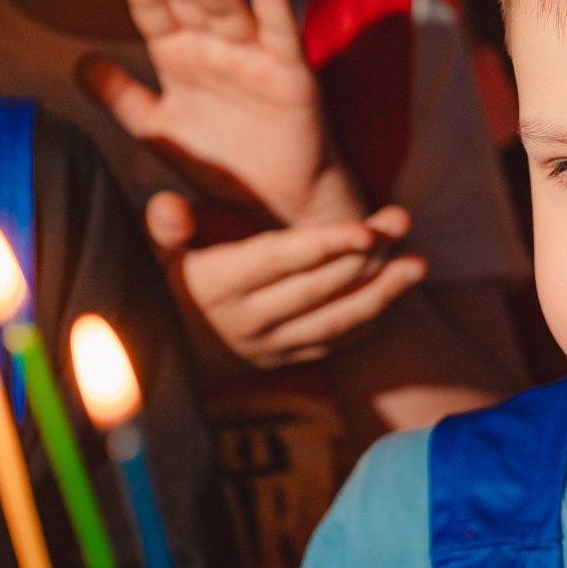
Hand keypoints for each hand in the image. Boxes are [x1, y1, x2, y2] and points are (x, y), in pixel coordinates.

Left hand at [78, 0, 362, 226]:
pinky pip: (278, 30)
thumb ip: (121, 97)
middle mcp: (212, 45)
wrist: (275, 199)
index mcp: (178, 53)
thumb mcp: (158, 129)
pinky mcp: (288, 72)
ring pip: (224, 10)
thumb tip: (79, 64)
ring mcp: (250, 54)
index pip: (152, 8)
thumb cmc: (219, 161)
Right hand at [146, 191, 426, 371]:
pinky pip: (335, 343)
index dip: (324, 245)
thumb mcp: (148, 256)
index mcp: (218, 285)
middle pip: (319, 288)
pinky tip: (397, 295)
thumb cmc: (160, 284)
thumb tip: (169, 206)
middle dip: (366, 255)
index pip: (279, 261)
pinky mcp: (285, 361)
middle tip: (401, 220)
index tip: (365, 229)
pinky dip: (369, 320)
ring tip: (418, 265)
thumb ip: (162, 228)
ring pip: (335, 321)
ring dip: (382, 294)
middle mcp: (247, 321)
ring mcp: (270, 347)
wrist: (157, 357)